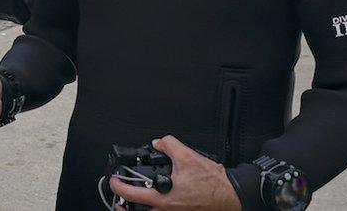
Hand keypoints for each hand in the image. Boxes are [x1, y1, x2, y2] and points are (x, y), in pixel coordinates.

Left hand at [108, 135, 241, 210]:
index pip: (131, 195)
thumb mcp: (188, 156)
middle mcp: (167, 210)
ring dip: (139, 210)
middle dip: (123, 206)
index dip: (118, 186)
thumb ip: (168, 145)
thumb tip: (159, 143)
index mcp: (164, 197)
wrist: (232, 195)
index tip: (114, 181)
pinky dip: (155, 209)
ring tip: (131, 204)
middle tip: (117, 198)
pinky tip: (155, 203)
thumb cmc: (213, 183)